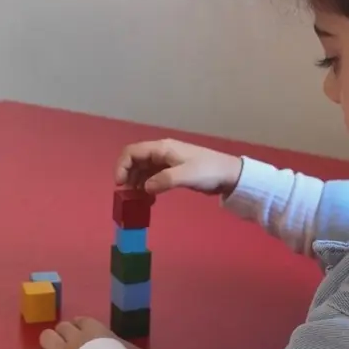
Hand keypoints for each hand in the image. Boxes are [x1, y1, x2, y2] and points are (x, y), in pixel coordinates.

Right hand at [116, 138, 242, 196]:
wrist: (229, 175)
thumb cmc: (208, 171)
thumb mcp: (185, 175)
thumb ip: (163, 180)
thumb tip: (145, 188)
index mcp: (162, 148)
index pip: (132, 152)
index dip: (122, 166)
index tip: (120, 185)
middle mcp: (161, 152)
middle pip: (135, 160)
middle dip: (127, 176)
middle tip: (127, 195)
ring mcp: (166, 161)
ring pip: (142, 169)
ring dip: (136, 183)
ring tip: (137, 200)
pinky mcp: (171, 171)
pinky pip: (152, 177)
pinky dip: (147, 187)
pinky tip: (149, 200)